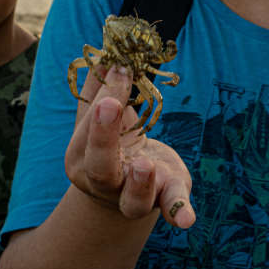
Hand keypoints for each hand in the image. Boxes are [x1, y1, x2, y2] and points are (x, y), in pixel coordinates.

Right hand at [65, 64, 195, 227]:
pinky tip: (186, 219)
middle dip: (104, 137)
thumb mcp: (102, 118)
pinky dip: (179, 213)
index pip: (89, 128)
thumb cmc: (112, 144)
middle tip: (111, 105)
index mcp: (83, 159)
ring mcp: (134, 197)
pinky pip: (171, 209)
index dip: (103, 96)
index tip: (120, 66)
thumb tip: (105, 49)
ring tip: (146, 164)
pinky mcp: (165, 199)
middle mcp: (104, 183)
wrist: (124, 193)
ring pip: (133, 200)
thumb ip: (99, 87)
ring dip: (140, 183)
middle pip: (100, 167)